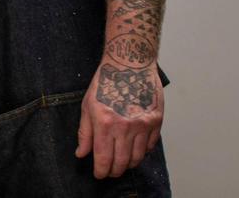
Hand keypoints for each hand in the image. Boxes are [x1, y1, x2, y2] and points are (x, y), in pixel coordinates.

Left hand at [76, 61, 163, 178]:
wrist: (129, 65)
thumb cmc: (105, 82)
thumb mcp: (87, 106)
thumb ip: (84, 132)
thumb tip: (81, 153)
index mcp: (105, 123)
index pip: (103, 157)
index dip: (101, 170)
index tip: (99, 174)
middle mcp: (126, 127)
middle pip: (122, 162)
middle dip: (114, 171)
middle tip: (110, 172)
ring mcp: (144, 125)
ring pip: (137, 157)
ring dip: (129, 164)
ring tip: (121, 163)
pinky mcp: (156, 122)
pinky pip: (150, 146)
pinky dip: (142, 152)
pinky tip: (134, 150)